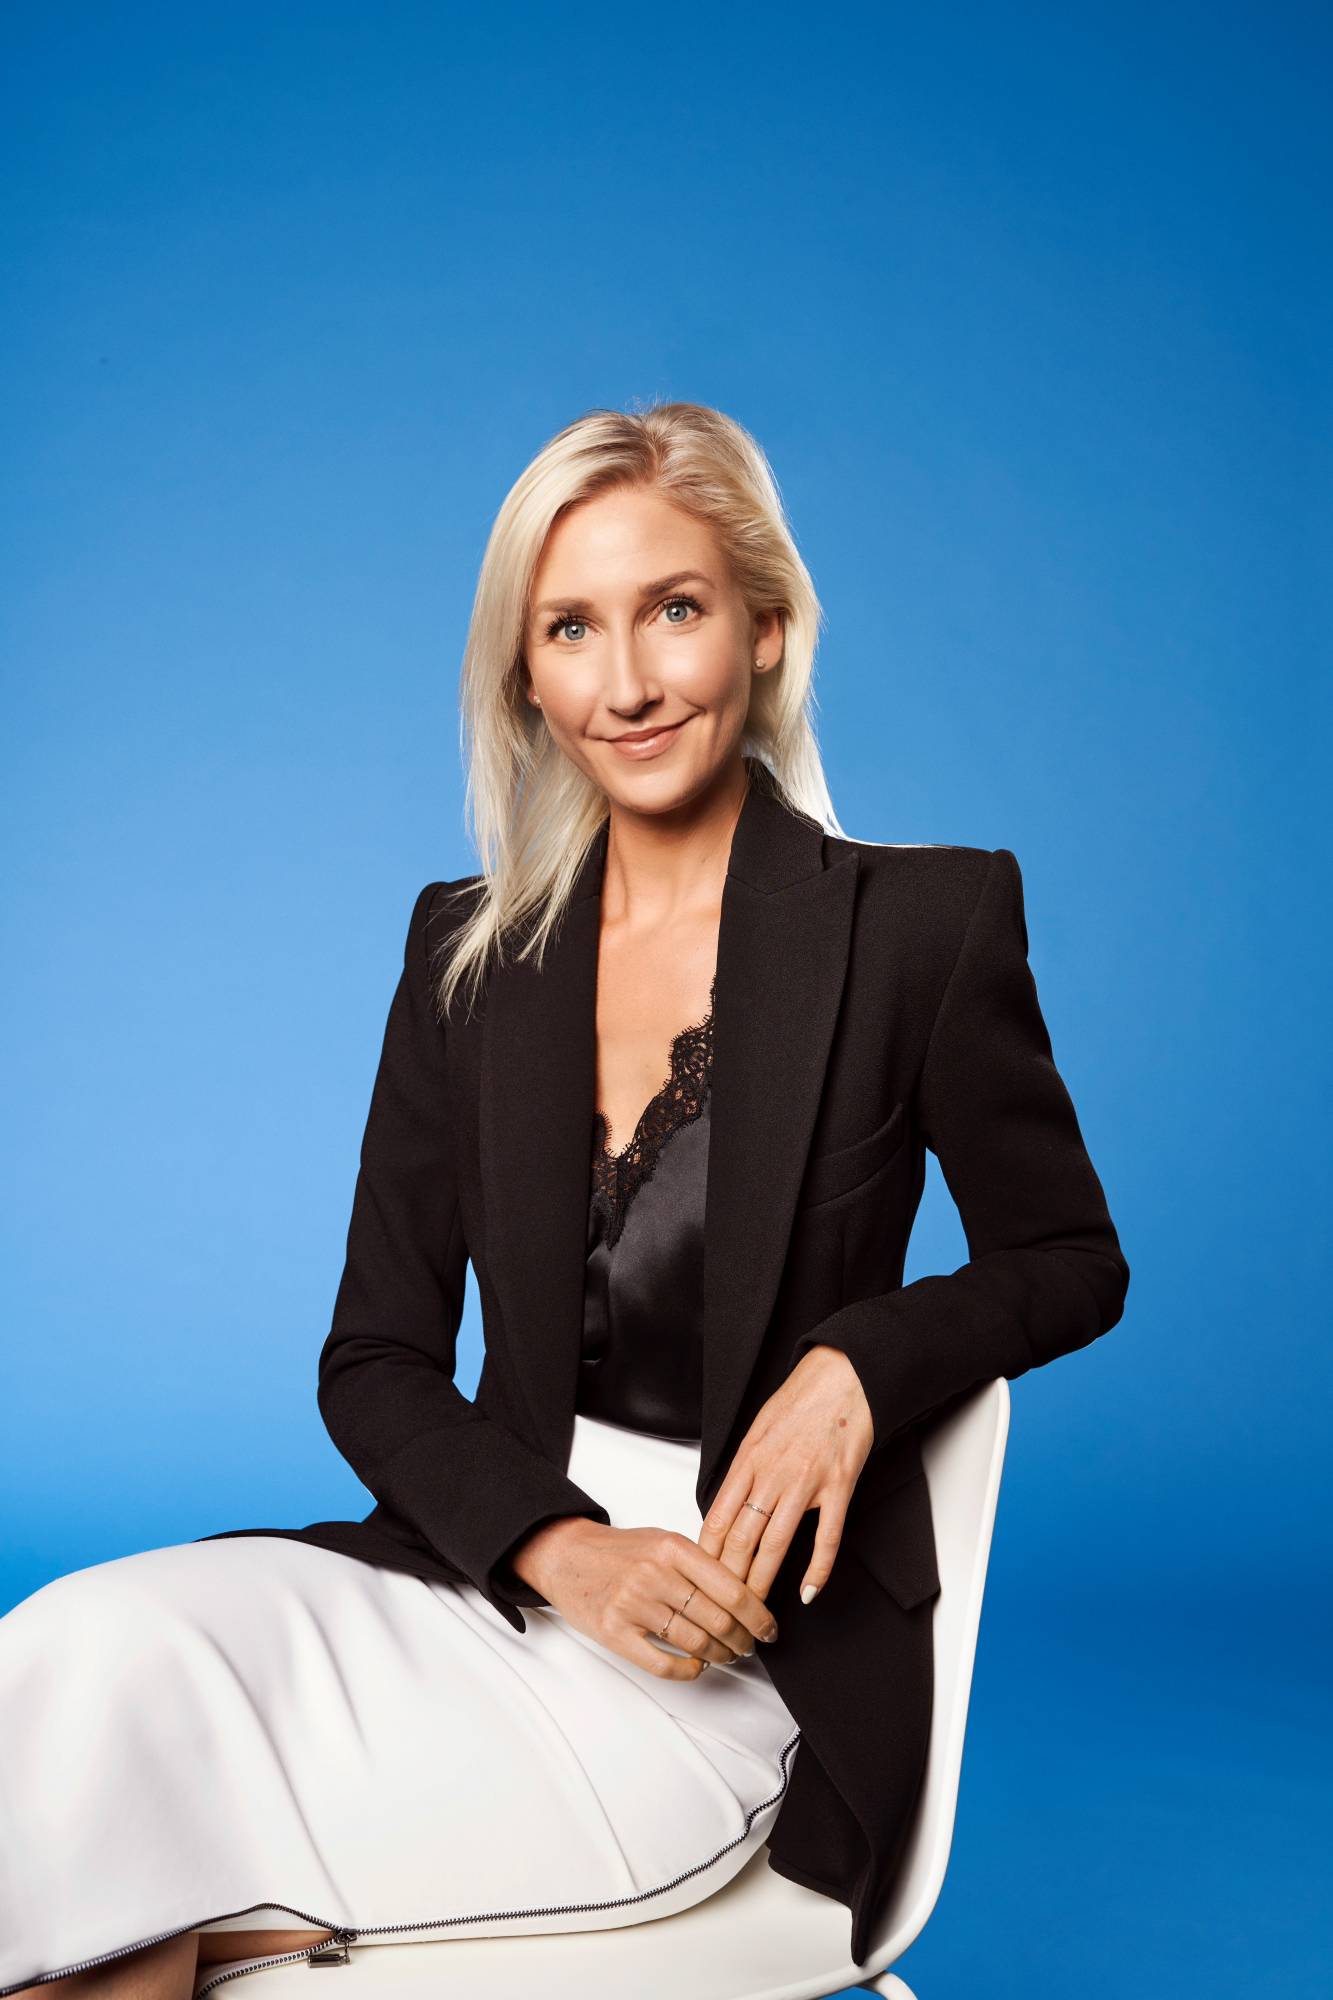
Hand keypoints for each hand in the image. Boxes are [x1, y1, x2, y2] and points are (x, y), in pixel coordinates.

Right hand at [508, 1516, 778, 1679]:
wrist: (566, 1554)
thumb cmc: (619, 1551)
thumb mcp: (662, 1541)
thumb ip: (699, 1563)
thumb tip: (745, 1595)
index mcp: (673, 1547)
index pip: (732, 1589)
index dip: (758, 1616)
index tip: (769, 1629)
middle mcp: (655, 1574)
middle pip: (718, 1620)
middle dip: (742, 1640)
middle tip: (749, 1646)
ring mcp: (633, 1604)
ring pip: (695, 1643)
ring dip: (719, 1656)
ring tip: (726, 1656)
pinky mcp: (614, 1631)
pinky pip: (662, 1664)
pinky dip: (688, 1670)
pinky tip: (696, 1666)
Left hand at [696, 1344, 873, 1605]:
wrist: (842, 1377)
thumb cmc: (800, 1401)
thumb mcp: (757, 1429)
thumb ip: (743, 1468)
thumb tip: (728, 1504)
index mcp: (748, 1459)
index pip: (718, 1519)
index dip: (706, 1555)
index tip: (699, 1580)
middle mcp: (773, 1473)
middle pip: (742, 1538)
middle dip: (729, 1580)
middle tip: (722, 1609)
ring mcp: (807, 1482)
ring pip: (777, 1544)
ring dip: (763, 1582)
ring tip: (755, 1611)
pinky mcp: (839, 1487)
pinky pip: (827, 1537)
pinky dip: (818, 1569)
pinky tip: (808, 1592)